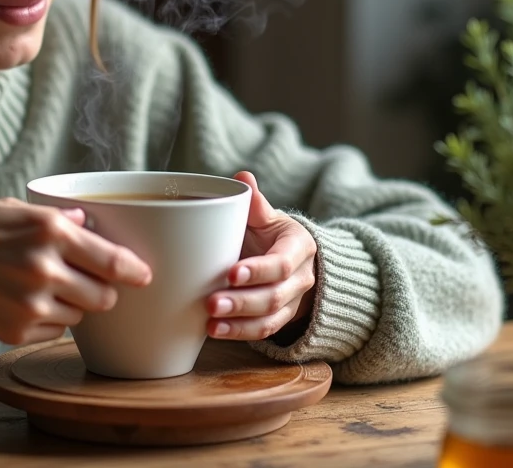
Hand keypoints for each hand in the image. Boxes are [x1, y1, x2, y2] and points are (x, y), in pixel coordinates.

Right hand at [0, 199, 152, 345]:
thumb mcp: (9, 208)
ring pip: (80, 315)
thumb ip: (55, 218)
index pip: (113, 260)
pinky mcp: (15, 332)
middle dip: (101, 289)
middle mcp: (45, 269)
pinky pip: (53, 331)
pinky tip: (21, 302)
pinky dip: (48, 320)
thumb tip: (87, 222)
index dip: (134, 270)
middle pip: (104, 295)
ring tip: (40, 286)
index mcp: (49, 231)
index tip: (144, 274)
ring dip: (71, 304)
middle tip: (84, 279)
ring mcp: (31, 305)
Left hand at [206, 171, 316, 341]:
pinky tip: (215, 332)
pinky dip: (240, 333)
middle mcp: (301, 277)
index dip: (259, 270)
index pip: (282, 262)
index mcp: (299, 246)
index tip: (231, 273)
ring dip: (239, 323)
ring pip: (270, 318)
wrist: (291, 260)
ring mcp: (292, 302)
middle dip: (243, 301)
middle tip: (211, 302)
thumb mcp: (268, 217)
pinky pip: (264, 331)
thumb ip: (256, 204)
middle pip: (275, 295)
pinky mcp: (280, 319)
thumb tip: (242, 177)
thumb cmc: (271, 235)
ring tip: (210, 323)